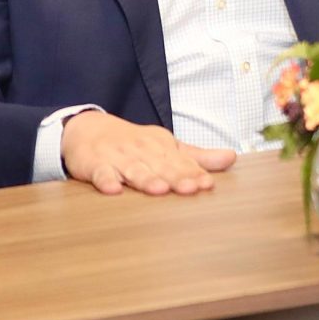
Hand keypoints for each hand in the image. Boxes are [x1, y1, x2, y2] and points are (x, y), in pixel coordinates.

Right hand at [60, 108, 238, 195]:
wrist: (87, 129)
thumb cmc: (133, 144)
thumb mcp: (166, 147)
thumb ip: (197, 157)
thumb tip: (232, 158)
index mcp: (161, 147)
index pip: (180, 162)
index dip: (193, 173)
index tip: (207, 184)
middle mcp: (141, 151)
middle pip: (160, 167)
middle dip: (175, 178)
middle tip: (191, 189)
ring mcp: (117, 158)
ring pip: (133, 171)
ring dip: (146, 179)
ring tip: (159, 189)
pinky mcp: (94, 165)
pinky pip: (100, 174)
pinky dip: (106, 181)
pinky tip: (113, 190)